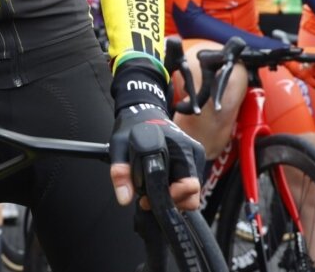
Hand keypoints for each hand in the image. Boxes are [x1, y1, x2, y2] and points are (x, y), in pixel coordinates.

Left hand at [107, 60, 202, 211]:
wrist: (144, 111)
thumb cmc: (134, 127)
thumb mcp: (119, 146)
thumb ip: (121, 172)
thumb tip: (124, 198)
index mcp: (181, 148)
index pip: (189, 186)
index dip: (170, 198)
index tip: (149, 199)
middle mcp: (192, 152)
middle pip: (193, 194)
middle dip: (172, 202)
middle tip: (148, 199)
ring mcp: (195, 157)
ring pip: (192, 193)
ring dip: (173, 198)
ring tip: (152, 192)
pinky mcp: (193, 161)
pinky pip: (188, 185)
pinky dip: (176, 190)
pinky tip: (159, 184)